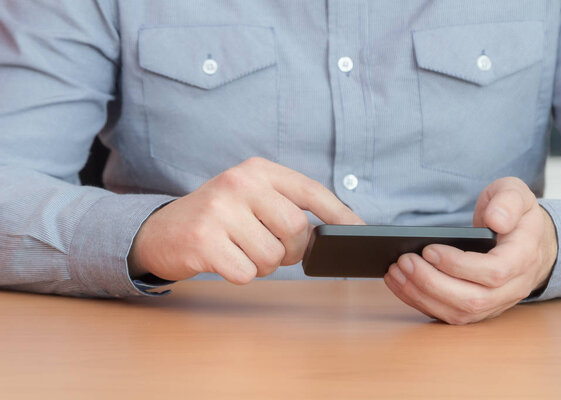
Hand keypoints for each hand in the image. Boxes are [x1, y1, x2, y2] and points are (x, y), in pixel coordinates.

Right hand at [128, 157, 362, 283]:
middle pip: (295, 228)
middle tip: (272, 249)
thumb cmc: (217, 218)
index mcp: (257, 170)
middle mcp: (239, 183)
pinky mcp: (203, 240)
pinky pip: (246, 272)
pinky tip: (224, 260)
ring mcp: (219, 210)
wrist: (162, 231)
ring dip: (263, 264)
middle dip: (291, 250)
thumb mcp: (249, 198)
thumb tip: (328, 235)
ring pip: (273, 256)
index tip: (358, 231)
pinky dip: (241, 274)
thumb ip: (284, 207)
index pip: (310, 190)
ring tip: (241, 251)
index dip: (339, 213)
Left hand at [384, 177, 557, 324]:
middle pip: (472, 300)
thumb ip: (508, 201)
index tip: (429, 250)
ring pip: (458, 312)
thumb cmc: (516, 215)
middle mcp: (513, 287)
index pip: (494, 272)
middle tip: (403, 261)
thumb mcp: (516, 194)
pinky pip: (448, 314)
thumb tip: (496, 220)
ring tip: (395, 271)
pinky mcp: (478, 309)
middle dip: (431, 283)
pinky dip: (420, 301)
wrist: (529, 241)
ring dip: (421, 295)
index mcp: (524, 257)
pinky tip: (399, 283)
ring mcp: (496, 303)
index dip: (459, 265)